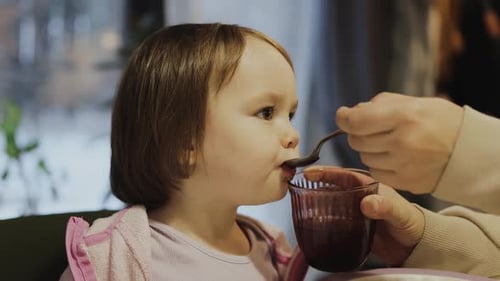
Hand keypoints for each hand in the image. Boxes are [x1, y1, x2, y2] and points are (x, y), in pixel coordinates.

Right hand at [304, 166, 424, 265]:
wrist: (416, 247)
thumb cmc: (411, 223)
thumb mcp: (400, 213)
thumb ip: (386, 207)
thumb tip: (367, 203)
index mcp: (368, 186)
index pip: (343, 175)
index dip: (326, 172)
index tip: (310, 172)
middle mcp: (359, 197)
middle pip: (332, 187)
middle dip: (315, 185)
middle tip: (299, 186)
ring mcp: (354, 212)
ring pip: (330, 203)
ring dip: (316, 202)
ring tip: (302, 204)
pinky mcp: (352, 227)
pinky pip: (333, 221)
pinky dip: (322, 221)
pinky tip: (314, 224)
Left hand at [336, 92, 463, 193]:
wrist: (469, 151)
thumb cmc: (439, 121)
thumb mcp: (414, 102)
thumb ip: (380, 105)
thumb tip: (352, 112)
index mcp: (404, 117)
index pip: (356, 121)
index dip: (344, 118)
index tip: (343, 115)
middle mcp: (402, 142)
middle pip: (356, 140)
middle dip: (359, 133)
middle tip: (371, 129)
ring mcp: (403, 165)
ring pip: (364, 158)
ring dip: (369, 150)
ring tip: (387, 143)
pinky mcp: (405, 182)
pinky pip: (376, 174)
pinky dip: (378, 165)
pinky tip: (392, 157)